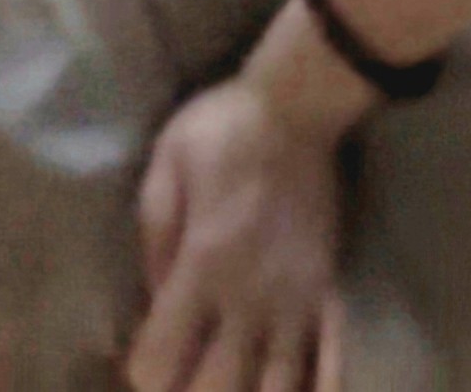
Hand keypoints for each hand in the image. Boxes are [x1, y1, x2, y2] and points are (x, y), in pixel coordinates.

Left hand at [126, 77, 345, 391]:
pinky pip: (327, 364)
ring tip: (233, 381)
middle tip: (184, 376)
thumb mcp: (167, 163)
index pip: (161, 358)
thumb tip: (149, 298)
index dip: (144, 372)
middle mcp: (248, 296)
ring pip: (274, 388)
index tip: (143, 359)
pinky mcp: (327, 293)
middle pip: (216, 389)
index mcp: (202, 263)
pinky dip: (312, 388)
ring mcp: (295, 300)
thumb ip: (154, 235)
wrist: (300, 107)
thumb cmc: (223, 127)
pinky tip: (296, 391)